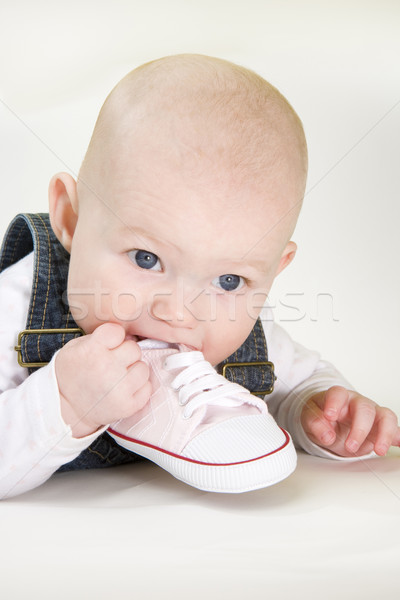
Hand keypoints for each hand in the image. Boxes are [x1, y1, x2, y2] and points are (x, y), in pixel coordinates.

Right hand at [55, 323, 150, 437]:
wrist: (66, 409)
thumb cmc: (72, 375)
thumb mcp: (74, 348)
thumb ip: (100, 337)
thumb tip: (128, 336)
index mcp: (92, 351)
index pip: (117, 331)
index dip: (114, 337)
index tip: (109, 344)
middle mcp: (107, 368)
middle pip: (134, 349)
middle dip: (126, 354)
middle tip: (114, 363)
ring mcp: (119, 389)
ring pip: (143, 368)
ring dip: (133, 371)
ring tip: (119, 377)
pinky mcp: (128, 406)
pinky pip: (147, 387)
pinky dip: (138, 388)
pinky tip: (124, 389)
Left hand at [301, 386, 399, 456]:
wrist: (330, 422)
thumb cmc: (321, 415)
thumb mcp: (310, 418)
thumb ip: (315, 423)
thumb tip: (327, 435)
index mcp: (338, 397)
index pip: (338, 393)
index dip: (334, 403)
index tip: (329, 416)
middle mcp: (357, 403)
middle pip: (364, 408)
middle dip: (359, 428)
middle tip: (350, 446)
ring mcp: (372, 414)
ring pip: (386, 416)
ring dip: (385, 433)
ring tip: (379, 450)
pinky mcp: (380, 428)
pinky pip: (395, 430)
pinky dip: (398, 437)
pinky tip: (398, 444)